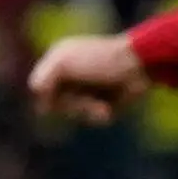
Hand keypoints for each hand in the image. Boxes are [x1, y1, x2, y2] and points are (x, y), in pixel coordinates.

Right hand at [27, 32, 153, 122]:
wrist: (140, 65)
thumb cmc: (100, 60)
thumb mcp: (63, 63)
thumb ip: (43, 79)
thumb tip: (37, 99)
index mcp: (59, 60)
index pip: (40, 88)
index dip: (46, 97)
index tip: (54, 98)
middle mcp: (72, 75)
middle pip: (56, 104)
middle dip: (71, 105)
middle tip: (86, 101)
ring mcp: (88, 89)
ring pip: (74, 114)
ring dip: (87, 111)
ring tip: (101, 106)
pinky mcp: (105, 102)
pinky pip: (93, 118)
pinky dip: (100, 116)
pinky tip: (108, 109)